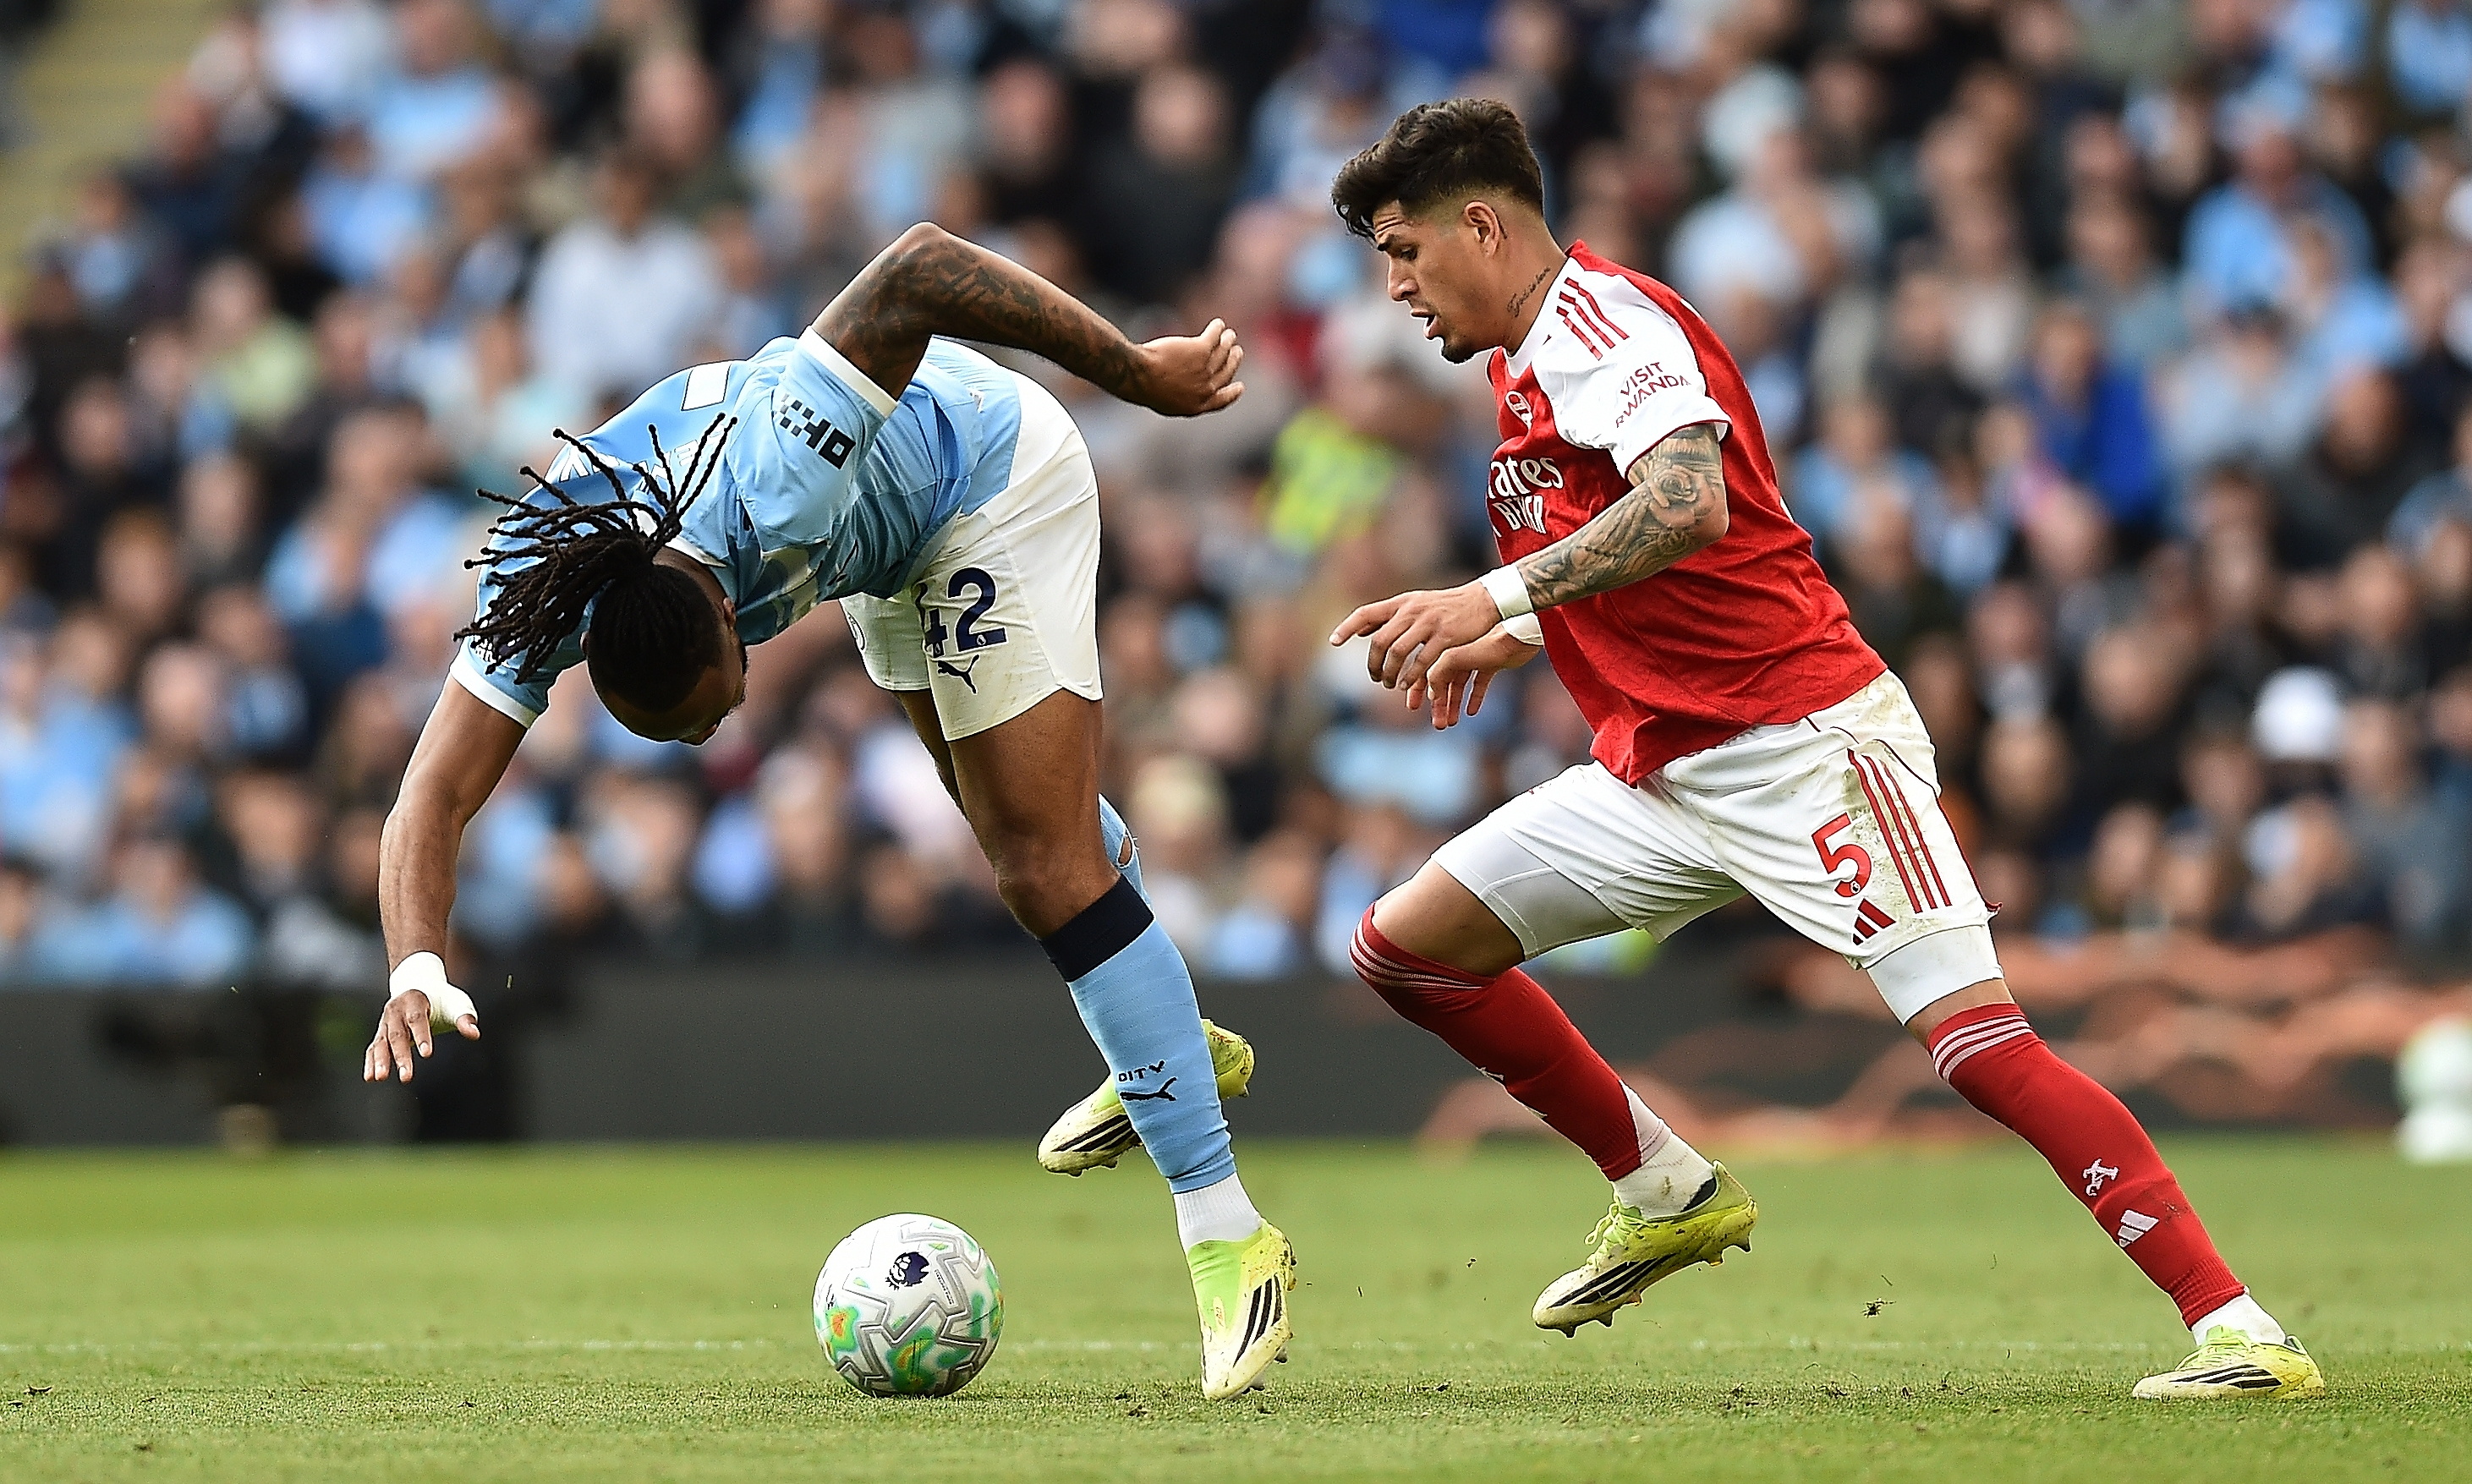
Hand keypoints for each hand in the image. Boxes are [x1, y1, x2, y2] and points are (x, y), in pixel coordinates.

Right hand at [364, 954, 479, 1083]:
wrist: (419, 986)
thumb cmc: (443, 998)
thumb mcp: (457, 1003)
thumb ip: (465, 1018)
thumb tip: (474, 1034)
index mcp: (414, 999)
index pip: (417, 1019)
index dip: (422, 1036)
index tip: (427, 1054)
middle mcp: (396, 1011)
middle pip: (397, 1035)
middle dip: (401, 1056)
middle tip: (406, 1077)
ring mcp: (386, 1023)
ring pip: (381, 1042)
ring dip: (380, 1061)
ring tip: (379, 1078)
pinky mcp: (382, 1033)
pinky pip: (374, 1048)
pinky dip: (370, 1062)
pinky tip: (370, 1077)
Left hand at [1135, 318, 1244, 415]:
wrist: (1138, 376)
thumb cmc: (1144, 387)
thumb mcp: (1165, 401)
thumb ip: (1180, 397)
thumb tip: (1184, 389)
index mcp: (1197, 406)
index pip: (1223, 400)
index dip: (1233, 393)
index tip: (1240, 386)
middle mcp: (1205, 389)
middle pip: (1227, 372)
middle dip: (1234, 361)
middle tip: (1236, 351)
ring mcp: (1205, 369)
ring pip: (1224, 352)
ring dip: (1228, 342)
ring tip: (1229, 334)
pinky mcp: (1201, 349)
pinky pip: (1215, 336)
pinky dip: (1218, 329)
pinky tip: (1218, 324)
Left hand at [1329, 582, 1506, 689]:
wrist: (1484, 601)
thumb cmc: (1446, 607)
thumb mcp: (1414, 604)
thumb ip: (1388, 618)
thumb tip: (1359, 631)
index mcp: (1401, 602)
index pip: (1366, 613)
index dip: (1347, 627)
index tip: (1333, 642)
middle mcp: (1411, 610)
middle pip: (1380, 640)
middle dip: (1373, 663)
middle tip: (1375, 678)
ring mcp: (1428, 623)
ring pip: (1398, 652)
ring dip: (1390, 673)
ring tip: (1390, 684)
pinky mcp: (1446, 636)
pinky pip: (1422, 661)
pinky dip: (1411, 676)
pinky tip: (1407, 686)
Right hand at [1408, 628, 1540, 728]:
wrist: (1519, 629)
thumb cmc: (1488, 641)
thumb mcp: (1455, 657)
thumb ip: (1439, 673)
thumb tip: (1430, 693)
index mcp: (1445, 647)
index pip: (1425, 670)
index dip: (1417, 689)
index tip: (1413, 706)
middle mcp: (1459, 651)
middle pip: (1442, 681)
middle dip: (1438, 703)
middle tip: (1437, 723)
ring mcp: (1476, 657)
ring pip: (1460, 685)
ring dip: (1454, 704)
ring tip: (1450, 722)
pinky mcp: (1494, 662)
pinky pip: (1480, 683)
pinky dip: (1475, 697)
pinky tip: (1471, 711)